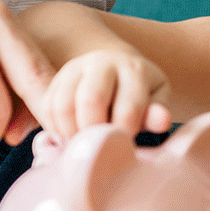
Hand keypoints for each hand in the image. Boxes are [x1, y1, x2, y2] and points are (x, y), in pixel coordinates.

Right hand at [40, 47, 171, 142]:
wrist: (117, 70)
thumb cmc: (140, 94)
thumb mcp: (155, 100)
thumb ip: (157, 113)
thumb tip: (162, 121)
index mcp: (134, 68)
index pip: (128, 108)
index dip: (125, 135)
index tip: (124, 148)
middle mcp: (102, 61)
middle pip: (90, 100)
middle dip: (94, 133)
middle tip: (100, 149)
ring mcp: (76, 67)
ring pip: (63, 104)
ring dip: (71, 133)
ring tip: (84, 145)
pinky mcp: (56, 78)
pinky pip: (47, 107)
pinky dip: (55, 129)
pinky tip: (70, 137)